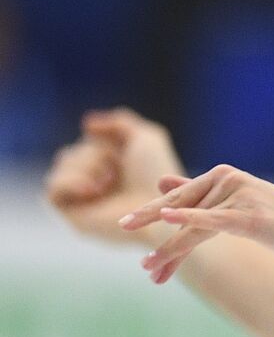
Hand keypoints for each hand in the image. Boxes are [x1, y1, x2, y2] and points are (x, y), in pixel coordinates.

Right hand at [45, 107, 184, 244]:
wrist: (157, 209)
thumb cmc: (157, 176)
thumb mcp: (147, 138)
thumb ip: (120, 121)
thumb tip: (87, 124)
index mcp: (111, 170)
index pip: (88, 142)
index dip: (104, 142)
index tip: (123, 153)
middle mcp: (94, 185)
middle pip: (73, 150)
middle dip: (96, 153)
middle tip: (117, 171)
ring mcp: (82, 200)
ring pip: (62, 163)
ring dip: (87, 165)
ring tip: (108, 181)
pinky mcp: (73, 215)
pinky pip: (52, 188)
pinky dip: (70, 182)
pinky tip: (92, 189)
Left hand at [120, 164, 273, 282]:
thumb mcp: (238, 204)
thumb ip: (199, 193)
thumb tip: (162, 182)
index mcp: (223, 174)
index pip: (182, 198)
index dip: (156, 217)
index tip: (130, 230)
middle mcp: (228, 179)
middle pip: (180, 207)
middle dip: (149, 221)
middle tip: (121, 228)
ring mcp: (238, 196)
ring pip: (192, 227)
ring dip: (169, 249)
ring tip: (149, 267)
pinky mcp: (248, 216)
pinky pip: (211, 220)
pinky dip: (188, 220)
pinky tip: (168, 219)